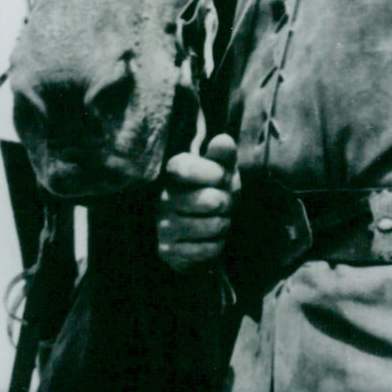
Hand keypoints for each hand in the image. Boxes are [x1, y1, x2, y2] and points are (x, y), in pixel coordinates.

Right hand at [157, 133, 239, 270]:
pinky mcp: (168, 250)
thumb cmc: (215, 189)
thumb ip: (224, 154)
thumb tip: (223, 140)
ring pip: (211, 226)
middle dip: (228, 202)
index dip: (213, 173)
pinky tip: (212, 239)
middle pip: (210, 200)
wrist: (204, 226)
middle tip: (226, 202)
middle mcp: (164, 196)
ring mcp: (163, 225)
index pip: (188, 168)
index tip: (223, 176)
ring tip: (220, 220)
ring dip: (224, 224)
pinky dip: (217, 244)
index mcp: (175, 170)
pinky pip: (206, 250)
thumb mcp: (222, 168)